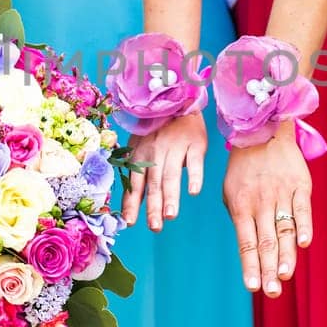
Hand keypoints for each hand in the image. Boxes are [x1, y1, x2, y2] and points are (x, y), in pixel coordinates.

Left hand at [120, 112, 206, 231]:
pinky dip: (194, 176)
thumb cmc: (156, 128)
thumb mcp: (139, 146)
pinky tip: (193, 191)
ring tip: (170, 216)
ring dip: (171, 196)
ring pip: (171, 175)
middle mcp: (156, 153)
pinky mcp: (195, 144)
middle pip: (153, 183)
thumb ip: (137, 173)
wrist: (178, 99)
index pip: (135, 183)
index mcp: (140, 156)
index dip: (132, 203)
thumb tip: (130, 203)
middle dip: (153, 206)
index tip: (130, 223)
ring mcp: (176, 148)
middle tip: (154, 227)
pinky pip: (195, 162)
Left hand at [223, 123, 313, 297]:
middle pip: (266, 243)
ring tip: (284, 277)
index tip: (253, 287)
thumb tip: (249, 248)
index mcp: (241, 206)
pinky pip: (302, 209)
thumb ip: (239, 218)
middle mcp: (261, 203)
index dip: (250, 266)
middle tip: (272, 292)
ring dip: (285, 255)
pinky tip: (304, 244)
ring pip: (284, 231)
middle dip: (268, 270)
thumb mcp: (230, 191)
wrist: (263, 130)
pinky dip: (304, 226)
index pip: (246, 243)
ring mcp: (281, 195)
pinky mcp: (300, 186)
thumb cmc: (243, 166)